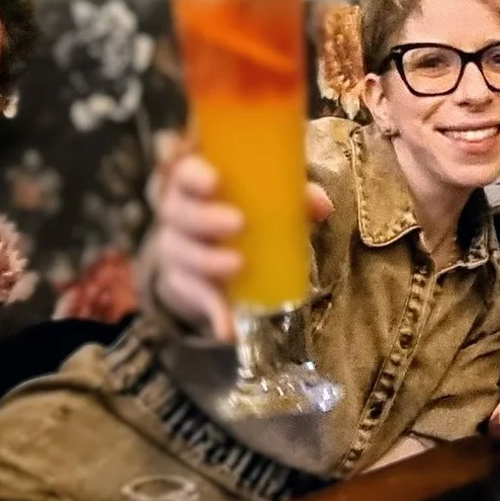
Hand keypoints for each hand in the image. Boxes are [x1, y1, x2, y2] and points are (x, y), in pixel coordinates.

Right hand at [146, 146, 332, 341]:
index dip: (193, 175)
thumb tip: (322, 205)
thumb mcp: (263, 199)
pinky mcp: (184, 285)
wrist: (210, 255)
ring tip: (237, 264)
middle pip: (179, 213)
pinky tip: (226, 328)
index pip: (181, 172)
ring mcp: (176, 251)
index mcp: (192, 185)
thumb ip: (291, 197)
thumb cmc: (240, 210)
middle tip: (238, 223)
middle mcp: (177, 215)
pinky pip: (195, 298)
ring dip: (208, 261)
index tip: (215, 181)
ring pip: (183, 255)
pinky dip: (213, 312)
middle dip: (205, 218)